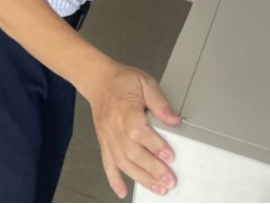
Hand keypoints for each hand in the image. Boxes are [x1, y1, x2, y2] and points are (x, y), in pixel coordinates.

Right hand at [87, 61, 179, 197]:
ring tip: (157, 188)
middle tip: (169, 180)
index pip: (140, 132)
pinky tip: (122, 191)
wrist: (96, 79)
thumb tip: (173, 120)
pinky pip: (107, 162)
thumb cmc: (120, 81)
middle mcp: (115, 127)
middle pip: (132, 152)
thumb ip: (160, 102)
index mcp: (126, 111)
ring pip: (122, 162)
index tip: (169, 156)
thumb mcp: (144, 82)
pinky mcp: (104, 141)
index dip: (155, 146)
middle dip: (152, 169)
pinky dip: (113, 178)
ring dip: (140, 178)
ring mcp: (108, 136)